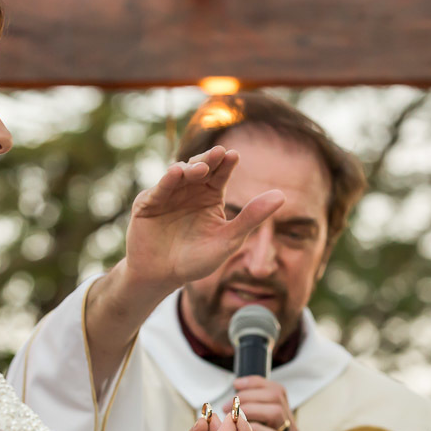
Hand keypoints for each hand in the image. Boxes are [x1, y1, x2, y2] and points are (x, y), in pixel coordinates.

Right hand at [121, 146, 284, 292]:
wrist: (163, 277)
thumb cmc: (197, 260)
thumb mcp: (229, 239)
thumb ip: (252, 217)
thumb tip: (282, 196)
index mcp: (210, 196)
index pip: (220, 173)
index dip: (226, 164)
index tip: (234, 155)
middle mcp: (189, 190)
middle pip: (200, 167)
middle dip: (209, 159)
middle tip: (220, 153)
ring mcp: (168, 194)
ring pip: (179, 173)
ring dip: (189, 168)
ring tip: (201, 168)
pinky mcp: (148, 203)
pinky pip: (158, 189)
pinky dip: (166, 180)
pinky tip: (175, 173)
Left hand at [235, 376, 308, 430]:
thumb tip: (213, 422)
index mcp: (283, 430)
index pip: (275, 393)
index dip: (256, 384)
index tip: (236, 385)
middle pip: (277, 395)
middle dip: (251, 392)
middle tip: (229, 403)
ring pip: (275, 410)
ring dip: (251, 408)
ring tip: (232, 418)